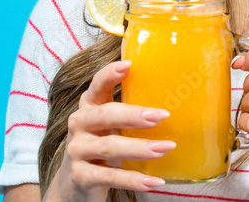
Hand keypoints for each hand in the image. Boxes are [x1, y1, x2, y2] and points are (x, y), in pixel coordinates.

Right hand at [43, 60, 173, 201]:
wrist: (73, 184)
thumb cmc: (100, 145)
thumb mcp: (108, 125)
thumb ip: (127, 112)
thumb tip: (174, 99)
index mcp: (88, 106)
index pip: (97, 86)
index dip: (109, 75)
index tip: (128, 65)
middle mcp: (79, 124)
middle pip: (105, 115)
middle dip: (134, 115)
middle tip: (162, 116)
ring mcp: (77, 150)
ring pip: (109, 147)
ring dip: (140, 148)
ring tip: (166, 148)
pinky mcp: (81, 176)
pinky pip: (110, 176)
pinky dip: (133, 180)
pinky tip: (154, 181)